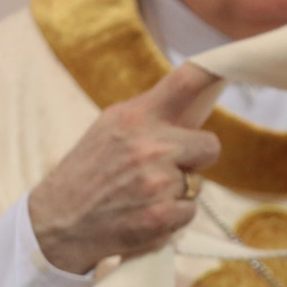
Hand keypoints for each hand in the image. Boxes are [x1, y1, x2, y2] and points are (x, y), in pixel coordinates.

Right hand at [28, 61, 223, 274]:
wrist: (57, 222)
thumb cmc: (87, 172)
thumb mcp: (109, 129)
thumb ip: (149, 116)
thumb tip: (195, 102)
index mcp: (135, 117)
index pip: (184, 83)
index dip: (213, 72)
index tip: (229, 65)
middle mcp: (150, 146)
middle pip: (209, 145)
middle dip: (193, 158)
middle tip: (163, 168)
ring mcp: (158, 182)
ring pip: (198, 183)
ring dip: (178, 191)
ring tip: (141, 194)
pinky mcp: (162, 215)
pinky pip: (190, 211)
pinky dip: (172, 217)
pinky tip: (143, 214)